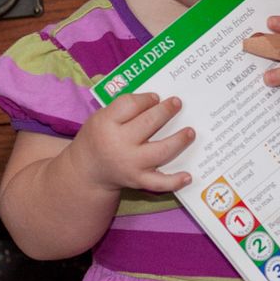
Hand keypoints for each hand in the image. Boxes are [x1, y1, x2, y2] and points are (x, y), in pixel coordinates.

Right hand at [67, 92, 194, 193]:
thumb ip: (124, 108)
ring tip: (190, 132)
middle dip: (166, 111)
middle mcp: (119, 144)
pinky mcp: (138, 180)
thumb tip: (156, 100)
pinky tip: (188, 176)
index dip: (146, 99)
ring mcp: (131, 164)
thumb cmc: (100, 137)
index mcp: (107, 124)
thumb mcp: (102, 117)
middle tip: (177, 103)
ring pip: (160, 151)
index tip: (156, 97)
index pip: (129, 105)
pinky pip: (159, 183)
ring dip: (179, 141)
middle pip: (148, 124)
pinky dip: (175, 181)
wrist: (89, 170)